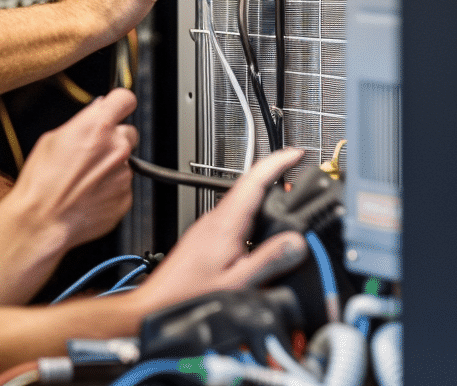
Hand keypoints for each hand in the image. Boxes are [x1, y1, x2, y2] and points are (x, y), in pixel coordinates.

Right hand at [2, 88, 137, 251]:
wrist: (43, 220)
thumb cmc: (42, 181)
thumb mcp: (52, 138)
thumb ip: (81, 122)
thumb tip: (93, 115)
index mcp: (98, 126)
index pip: (126, 99)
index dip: (119, 103)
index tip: (116, 107)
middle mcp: (117, 148)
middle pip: (129, 132)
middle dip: (114, 138)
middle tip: (93, 149)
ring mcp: (124, 175)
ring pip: (124, 162)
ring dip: (110, 166)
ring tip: (84, 177)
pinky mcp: (125, 198)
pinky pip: (122, 186)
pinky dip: (110, 188)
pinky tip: (88, 193)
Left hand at [134, 148, 308, 312]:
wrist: (158, 302)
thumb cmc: (189, 295)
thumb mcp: (237, 283)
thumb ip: (269, 261)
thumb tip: (297, 241)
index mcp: (225, 224)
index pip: (253, 181)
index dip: (276, 163)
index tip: (295, 154)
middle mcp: (215, 218)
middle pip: (248, 186)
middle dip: (274, 174)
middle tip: (298, 171)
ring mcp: (209, 225)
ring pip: (241, 200)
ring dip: (264, 193)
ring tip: (287, 194)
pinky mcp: (206, 235)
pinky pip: (235, 214)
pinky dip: (254, 211)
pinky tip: (262, 224)